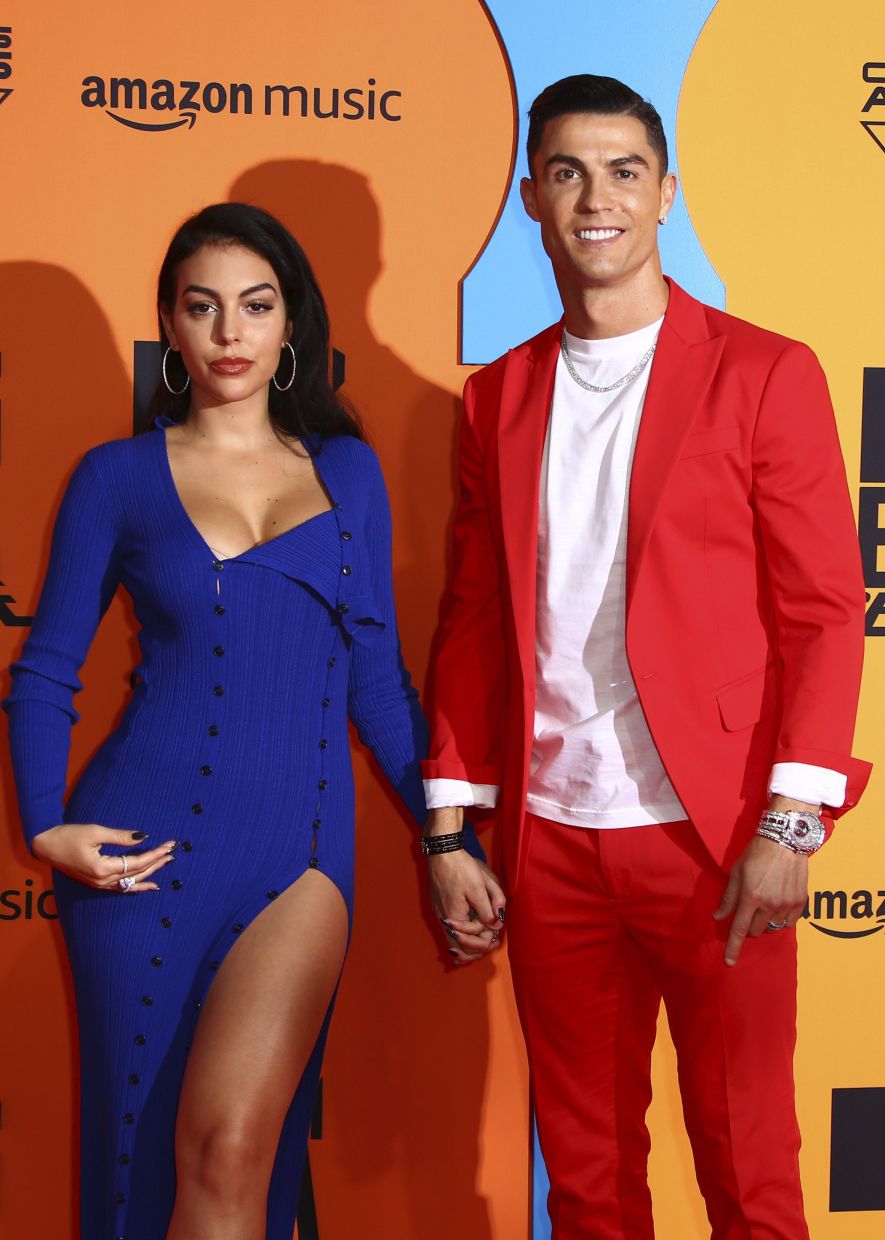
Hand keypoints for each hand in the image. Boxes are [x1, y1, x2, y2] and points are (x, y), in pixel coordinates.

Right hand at [31, 824, 176, 892]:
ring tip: (166, 864)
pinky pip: (121, 887)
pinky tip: (149, 885)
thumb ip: (121, 837)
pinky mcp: (96, 882)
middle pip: (137, 873)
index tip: (169, 845)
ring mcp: (98, 884)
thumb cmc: (67, 836)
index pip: (137, 862)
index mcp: (102, 868)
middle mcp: (102, 881)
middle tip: (172, 852)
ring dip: (149, 873)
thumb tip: (144, 837)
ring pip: (130, 882)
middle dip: (156, 862)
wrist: (45, 845)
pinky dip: (136, 885)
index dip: (155, 853)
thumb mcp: (95, 832)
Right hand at [423, 808, 505, 964]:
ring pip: (452, 939)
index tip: (496, 936)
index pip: (470, 944)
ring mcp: (439, 912)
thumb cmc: (460, 868)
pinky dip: (460, 934)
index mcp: (455, 917)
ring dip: (468, 943)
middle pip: (458, 947)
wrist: (441, 851)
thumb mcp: (479, 888)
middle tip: (492, 944)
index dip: (485, 941)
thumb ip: (488, 910)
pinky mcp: (439, 905)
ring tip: (483, 943)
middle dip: (476, 948)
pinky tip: (467, 935)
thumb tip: (496, 926)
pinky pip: (449, 928)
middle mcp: (444, 919)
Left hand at [713, 835, 807, 966]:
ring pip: (772, 927)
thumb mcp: (736, 872)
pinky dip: (781, 918)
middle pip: (755, 930)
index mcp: (751, 896)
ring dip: (765, 922)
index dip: (733, 947)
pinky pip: (789, 922)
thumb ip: (728, 898)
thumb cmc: (757, 853)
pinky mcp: (801, 902)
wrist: (786, 839)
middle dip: (748, 925)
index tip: (728, 962)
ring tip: (764, 903)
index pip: (739, 929)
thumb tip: (718, 917)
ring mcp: (787, 904)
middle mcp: (770, 904)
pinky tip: (778, 904)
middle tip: (749, 908)